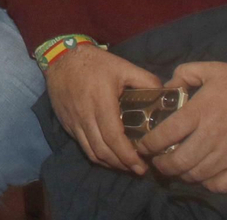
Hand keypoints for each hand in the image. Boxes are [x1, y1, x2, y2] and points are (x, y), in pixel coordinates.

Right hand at [44, 45, 160, 174]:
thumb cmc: (94, 62)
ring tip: (125, 166)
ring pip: (91, 152)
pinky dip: (96, 155)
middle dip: (122, 165)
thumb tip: (165, 94)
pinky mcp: (67, 123)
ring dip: (109, 164)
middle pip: (103, 150)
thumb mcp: (123, 66)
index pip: (113, 137)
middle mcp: (85, 115)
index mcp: (101, 102)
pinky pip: (82, 146)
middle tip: (139, 169)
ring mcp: (74, 121)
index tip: (142, 165)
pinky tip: (108, 155)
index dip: (128, 155)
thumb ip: (145, 80)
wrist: (61, 57)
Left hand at [139, 62, 226, 192]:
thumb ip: (183, 74)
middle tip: (159, 162)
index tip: (143, 146)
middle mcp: (212, 136)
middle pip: (178, 161)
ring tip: (178, 169)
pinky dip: (207, 184)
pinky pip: (220, 185)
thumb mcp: (211, 69)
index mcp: (200, 111)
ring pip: (196, 175)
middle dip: (162, 165)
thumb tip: (166, 88)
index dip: (149, 144)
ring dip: (182, 175)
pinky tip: (203, 176)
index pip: (165, 134)